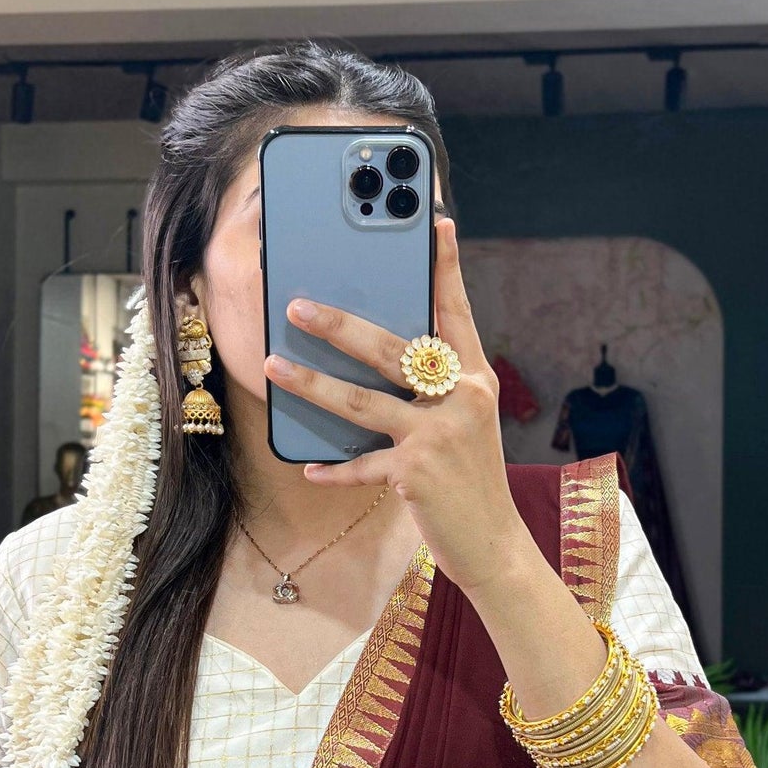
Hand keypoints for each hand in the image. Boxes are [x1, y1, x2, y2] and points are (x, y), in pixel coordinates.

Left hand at [262, 216, 533, 596]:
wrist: (495, 543)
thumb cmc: (471, 479)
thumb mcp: (465, 423)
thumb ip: (433, 388)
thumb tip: (380, 357)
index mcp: (474, 377)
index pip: (456, 312)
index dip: (445, 269)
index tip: (436, 225)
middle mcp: (461, 397)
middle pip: (390, 348)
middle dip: (338, 324)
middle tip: (297, 306)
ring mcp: (439, 434)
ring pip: (361, 400)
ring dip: (311, 383)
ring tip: (273, 365)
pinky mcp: (417, 472)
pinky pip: (361, 464)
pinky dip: (334, 469)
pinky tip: (308, 466)